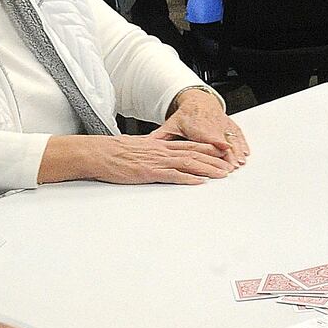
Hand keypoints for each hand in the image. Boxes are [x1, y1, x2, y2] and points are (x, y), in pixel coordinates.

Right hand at [45, 133, 236, 185]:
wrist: (98, 153)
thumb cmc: (113, 152)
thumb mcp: (136, 147)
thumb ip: (151, 151)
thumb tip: (159, 156)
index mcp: (159, 145)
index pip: (188, 144)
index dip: (207, 147)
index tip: (221, 151)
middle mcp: (161, 151)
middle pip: (194, 153)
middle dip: (214, 159)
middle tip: (229, 165)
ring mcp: (156, 161)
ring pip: (188, 164)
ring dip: (207, 169)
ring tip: (221, 174)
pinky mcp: (149, 172)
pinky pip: (173, 176)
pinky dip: (188, 179)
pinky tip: (199, 182)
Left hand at [153, 91, 248, 165]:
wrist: (198, 102)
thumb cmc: (185, 117)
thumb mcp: (171, 126)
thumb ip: (160, 137)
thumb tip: (146, 145)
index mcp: (196, 126)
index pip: (207, 137)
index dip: (214, 144)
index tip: (221, 150)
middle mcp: (211, 125)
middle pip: (221, 141)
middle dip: (228, 154)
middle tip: (231, 166)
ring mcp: (222, 125)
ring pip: (231, 138)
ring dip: (237, 151)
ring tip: (240, 162)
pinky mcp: (229, 125)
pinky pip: (237, 134)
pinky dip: (242, 143)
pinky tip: (245, 153)